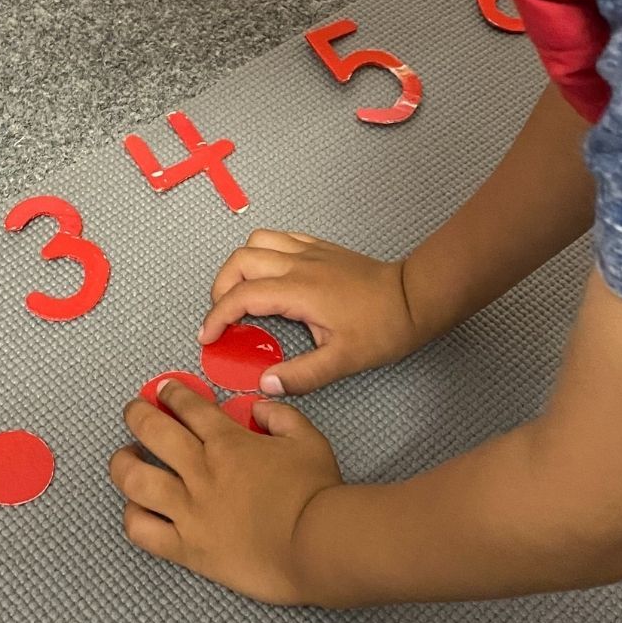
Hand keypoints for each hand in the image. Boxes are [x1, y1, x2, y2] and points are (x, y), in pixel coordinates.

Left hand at [109, 379, 342, 604]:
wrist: (316, 545)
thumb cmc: (316, 493)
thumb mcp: (307, 439)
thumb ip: (280, 416)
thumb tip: (257, 408)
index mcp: (228, 442)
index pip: (188, 407)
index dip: (172, 393)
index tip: (165, 390)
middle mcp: (200, 471)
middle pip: (151, 431)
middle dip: (137, 414)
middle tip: (134, 410)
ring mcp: (189, 510)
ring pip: (135, 479)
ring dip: (122, 462)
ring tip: (125, 457)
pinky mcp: (186, 548)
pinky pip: (143, 530)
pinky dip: (132, 516)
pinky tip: (135, 508)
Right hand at [199, 229, 427, 395]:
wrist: (413, 298)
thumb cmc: (381, 328)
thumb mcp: (342, 361)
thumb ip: (302, 374)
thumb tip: (266, 384)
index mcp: (298, 291)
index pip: (241, 296)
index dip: (217, 317)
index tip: (208, 338)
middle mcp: (298, 264)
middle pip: (240, 261)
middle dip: (220, 288)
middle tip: (222, 317)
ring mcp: (309, 251)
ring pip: (256, 241)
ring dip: (240, 266)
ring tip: (241, 293)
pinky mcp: (320, 248)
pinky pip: (280, 239)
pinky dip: (264, 253)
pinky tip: (270, 276)